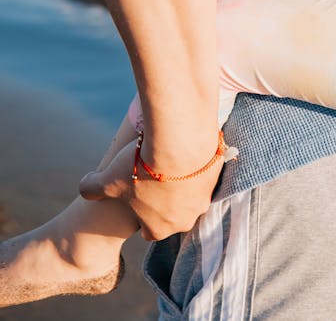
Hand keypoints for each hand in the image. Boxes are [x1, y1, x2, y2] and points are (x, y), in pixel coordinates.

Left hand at [79, 138, 223, 241]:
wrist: (178, 140)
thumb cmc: (140, 167)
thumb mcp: (106, 180)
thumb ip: (92, 188)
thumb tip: (83, 188)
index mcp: (159, 228)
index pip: (150, 231)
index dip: (141, 214)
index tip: (136, 196)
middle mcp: (186, 218)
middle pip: (174, 213)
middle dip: (165, 199)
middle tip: (154, 176)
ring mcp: (204, 196)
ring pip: (192, 193)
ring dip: (183, 181)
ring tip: (169, 160)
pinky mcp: (216, 174)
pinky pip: (206, 171)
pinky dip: (196, 162)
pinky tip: (183, 148)